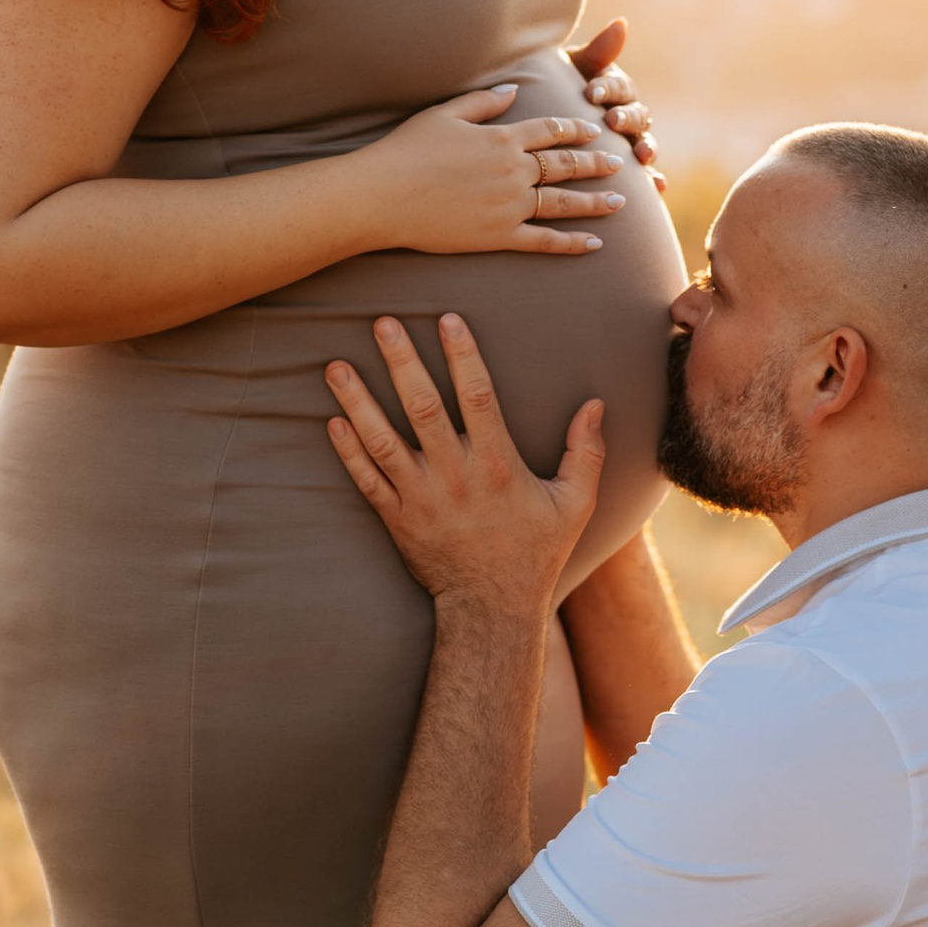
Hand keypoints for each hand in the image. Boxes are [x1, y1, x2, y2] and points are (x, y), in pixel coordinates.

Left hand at [325, 314, 603, 611]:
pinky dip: (347, 451)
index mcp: (497, 465)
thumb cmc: (535, 552)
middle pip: (422, 408)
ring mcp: (420, 498)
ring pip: (382, 441)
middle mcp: (455, 477)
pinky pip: (366, 479)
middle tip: (381, 322)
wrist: (491, 607)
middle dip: (401, 362)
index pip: (477, 397)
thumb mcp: (574, 504)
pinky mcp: (397, 519)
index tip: (448, 319)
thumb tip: (596, 404)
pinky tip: (332, 420)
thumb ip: (584, 452)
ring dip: (357, 401)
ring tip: (335, 365)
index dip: (462, 355)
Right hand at [369, 85, 626, 255]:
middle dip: (595, 163)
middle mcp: (513, 171)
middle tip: (620, 163)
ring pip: (563, 203)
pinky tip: (594, 244)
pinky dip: (571, 243)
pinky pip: (543, 240)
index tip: (595, 129)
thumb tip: (515, 89)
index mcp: (502, 139)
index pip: (550, 131)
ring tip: (620, 203)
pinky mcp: (498, 236)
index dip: (576, 129)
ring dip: (594, 202)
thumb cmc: (406, 150)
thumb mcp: (444, 114)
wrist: (382, 195)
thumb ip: (484, 102)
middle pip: (565, 165)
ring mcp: (508, 205)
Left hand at [568, 18, 664, 186]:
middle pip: (636, 115)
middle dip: (626, 118)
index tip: (591, 92)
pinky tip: (658, 187)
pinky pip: (646, 174)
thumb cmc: (559, 88)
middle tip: (612, 121)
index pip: (617, 87)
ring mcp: (630, 141)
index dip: (607, 89)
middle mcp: (628, 113)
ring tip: (643, 155)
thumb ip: (599, 51)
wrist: (546, 115)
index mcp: (615, 88)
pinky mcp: (630, 167)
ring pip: (644, 142)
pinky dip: (654, 179)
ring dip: (647, 147)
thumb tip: (622, 22)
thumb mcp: (573, 68)